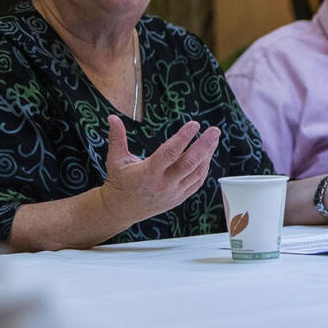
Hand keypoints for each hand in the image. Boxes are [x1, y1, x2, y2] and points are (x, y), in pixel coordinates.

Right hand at [99, 115, 219, 228]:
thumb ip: (117, 137)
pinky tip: (207, 155)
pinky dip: (204, 168)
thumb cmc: (119, 181)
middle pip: (189, 164)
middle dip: (204, 146)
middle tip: (215, 130)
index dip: (183, 137)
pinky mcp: (179, 198)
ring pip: (196, 173)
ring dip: (207, 155)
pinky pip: (196, 183)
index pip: (169, 153)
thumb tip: (113, 117)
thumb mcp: (115, 159)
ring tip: (214, 138)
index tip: (194, 124)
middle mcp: (163, 184)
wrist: (121, 210)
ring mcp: (173, 193)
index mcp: (148, 173)